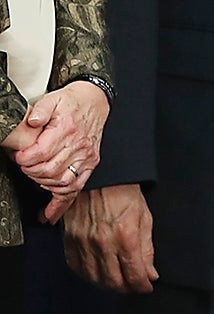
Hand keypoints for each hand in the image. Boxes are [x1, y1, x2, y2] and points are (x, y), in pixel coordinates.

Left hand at [14, 81, 108, 219]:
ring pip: (62, 182)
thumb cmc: (72, 101)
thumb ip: (40, 110)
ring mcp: (86, 157)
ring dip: (43, 184)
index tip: (18, 157)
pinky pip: (76, 188)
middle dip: (30, 171)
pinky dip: (61, 204)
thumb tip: (33, 121)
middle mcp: (79, 145)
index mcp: (67, 129)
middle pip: (49, 170)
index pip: (41, 153)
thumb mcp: (52, 98)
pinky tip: (50, 214)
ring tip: (34, 177)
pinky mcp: (90, 164)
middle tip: (23, 166)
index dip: (25, 159)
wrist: (95, 101)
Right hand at [61, 183, 155, 291]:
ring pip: (95, 278)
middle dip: (127, 288)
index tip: (146, 286)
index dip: (142, 285)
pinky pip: (77, 268)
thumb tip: (150, 273)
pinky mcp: (70, 241)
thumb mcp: (145, 218)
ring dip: (108, 285)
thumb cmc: (124, 193)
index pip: (135, 274)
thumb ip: (147, 249)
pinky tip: (98, 274)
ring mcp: (84, 243)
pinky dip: (89, 276)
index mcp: (126, 236)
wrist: (99, 178)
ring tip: (119, 282)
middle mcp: (103, 243)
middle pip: (114, 281)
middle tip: (134, 286)